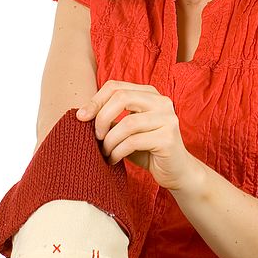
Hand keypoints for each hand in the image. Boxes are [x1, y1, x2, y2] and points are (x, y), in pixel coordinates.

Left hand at [76, 80, 196, 190]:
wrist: (176, 171)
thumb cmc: (147, 149)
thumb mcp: (126, 130)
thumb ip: (112, 118)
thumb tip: (82, 113)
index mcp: (149, 93)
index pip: (116, 86)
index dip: (95, 100)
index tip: (81, 117)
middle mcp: (161, 101)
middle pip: (122, 98)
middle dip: (102, 118)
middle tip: (96, 137)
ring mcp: (167, 118)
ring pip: (127, 123)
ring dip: (109, 140)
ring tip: (105, 152)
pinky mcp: (168, 138)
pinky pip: (134, 141)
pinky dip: (118, 151)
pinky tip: (113, 159)